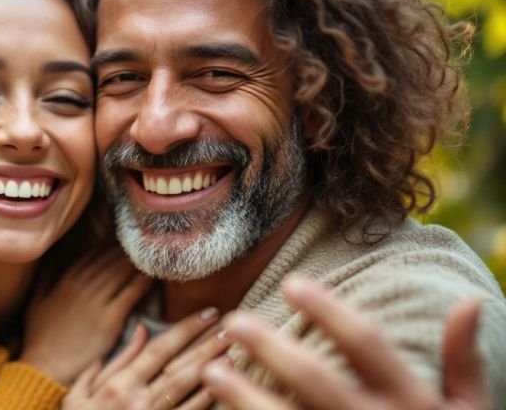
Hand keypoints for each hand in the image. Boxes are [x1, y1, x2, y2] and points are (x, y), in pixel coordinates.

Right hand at [20, 248, 151, 384]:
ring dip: (138, 263)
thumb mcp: (36, 302)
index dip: (110, 248)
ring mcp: (96, 301)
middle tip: (144, 247)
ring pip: (123, 273)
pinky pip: (131, 293)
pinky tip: (153, 277)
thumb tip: (53, 258)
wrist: (46, 366)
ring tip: (152, 258)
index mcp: (66, 280)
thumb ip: (45, 278)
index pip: (94, 255)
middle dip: (128, 252)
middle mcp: (82, 285)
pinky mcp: (110, 318)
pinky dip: (144, 282)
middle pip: (111, 260)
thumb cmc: (40, 337)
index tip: (123, 244)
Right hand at [63, 307, 229, 408]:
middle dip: (205, 345)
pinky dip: (205, 400)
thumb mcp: (79, 394)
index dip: (185, 329)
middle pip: (178, 366)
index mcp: (118, 383)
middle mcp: (136, 399)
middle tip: (230, 327)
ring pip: (186, 389)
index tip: (206, 313)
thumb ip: (110, 363)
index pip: (158, 349)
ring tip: (231, 350)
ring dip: (211, 369)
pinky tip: (222, 385)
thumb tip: (140, 331)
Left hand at [202, 275, 491, 409]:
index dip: (328, 309)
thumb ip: (463, 361)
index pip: (366, 343)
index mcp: (413, 401)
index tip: (291, 283)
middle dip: (272, 348)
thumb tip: (470, 300)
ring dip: (244, 397)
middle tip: (235, 321)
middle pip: (315, 380)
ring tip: (212, 370)